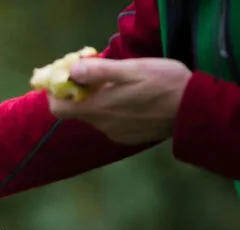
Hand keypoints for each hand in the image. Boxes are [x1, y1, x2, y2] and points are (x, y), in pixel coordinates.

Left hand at [48, 57, 191, 144]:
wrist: (194, 110)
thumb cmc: (165, 84)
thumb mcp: (133, 70)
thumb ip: (100, 72)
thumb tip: (72, 70)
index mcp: (98, 108)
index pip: (57, 108)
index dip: (55, 93)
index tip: (65, 78)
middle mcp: (102, 125)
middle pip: (76, 111)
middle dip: (79, 93)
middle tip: (94, 75)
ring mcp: (115, 134)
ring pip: (95, 116)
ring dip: (99, 100)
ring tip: (118, 84)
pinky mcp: (127, 137)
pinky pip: (111, 123)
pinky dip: (113, 110)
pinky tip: (131, 99)